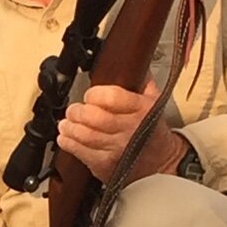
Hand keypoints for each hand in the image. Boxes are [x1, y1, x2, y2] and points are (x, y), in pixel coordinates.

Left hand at [55, 78, 187, 184]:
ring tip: (66, 122)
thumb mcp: (154, 103)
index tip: (90, 95)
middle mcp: (130, 129)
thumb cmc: (152, 132)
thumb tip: (132, 61)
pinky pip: (80, 152)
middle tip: (73, 110)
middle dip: (77, 111)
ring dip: (69, 127)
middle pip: (94, 117)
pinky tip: (66, 137)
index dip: (95, 95)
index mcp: (142, 109)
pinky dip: (68, 142)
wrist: (160, 164)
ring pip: (84, 135)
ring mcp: (117, 148)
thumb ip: (142, 83)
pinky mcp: (106, 164)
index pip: (112, 97)